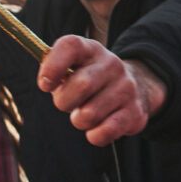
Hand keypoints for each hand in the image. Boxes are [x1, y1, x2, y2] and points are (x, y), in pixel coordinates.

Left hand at [39, 35, 164, 146]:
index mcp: (90, 50)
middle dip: (64, 102)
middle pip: (81, 85)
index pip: (71, 46)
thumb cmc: (90, 81)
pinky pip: (104, 132)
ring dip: (79, 121)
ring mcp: (126, 88)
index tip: (45, 84)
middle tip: (66, 104)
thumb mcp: (73, 68)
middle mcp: (111, 64)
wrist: (135, 88)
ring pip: (89, 114)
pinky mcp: (134, 112)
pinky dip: (94, 135)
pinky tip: (97, 127)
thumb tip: (46, 82)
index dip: (53, 66)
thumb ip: (53, 70)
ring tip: (84, 113)